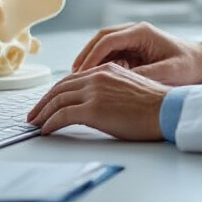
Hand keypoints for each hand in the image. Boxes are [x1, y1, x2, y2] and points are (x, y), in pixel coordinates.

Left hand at [27, 63, 168, 139]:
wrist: (167, 111)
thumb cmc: (155, 106)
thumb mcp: (129, 89)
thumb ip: (111, 91)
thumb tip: (99, 105)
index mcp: (106, 70)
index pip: (72, 79)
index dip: (56, 92)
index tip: (47, 102)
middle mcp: (97, 77)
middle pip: (59, 88)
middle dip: (43, 102)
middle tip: (34, 115)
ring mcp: (94, 92)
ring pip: (57, 101)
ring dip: (43, 114)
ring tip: (35, 124)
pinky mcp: (93, 109)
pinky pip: (62, 116)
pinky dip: (50, 124)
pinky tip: (46, 131)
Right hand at [72, 22, 201, 85]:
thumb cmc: (191, 66)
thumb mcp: (168, 72)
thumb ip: (143, 75)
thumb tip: (118, 82)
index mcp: (142, 33)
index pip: (108, 40)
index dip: (92, 56)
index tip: (81, 72)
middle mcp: (135, 33)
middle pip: (101, 40)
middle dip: (85, 56)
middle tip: (73, 75)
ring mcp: (134, 42)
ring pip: (104, 48)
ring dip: (91, 62)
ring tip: (78, 79)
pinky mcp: (135, 52)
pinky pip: (112, 56)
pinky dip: (101, 66)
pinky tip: (95, 81)